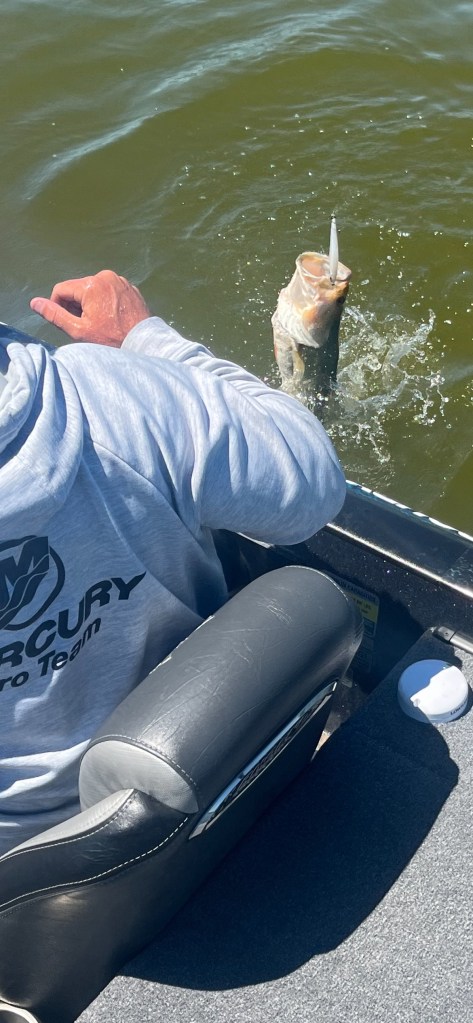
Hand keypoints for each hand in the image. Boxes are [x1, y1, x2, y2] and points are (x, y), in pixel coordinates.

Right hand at [30, 270, 150, 346]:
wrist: (144, 344)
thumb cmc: (112, 340)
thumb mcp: (78, 330)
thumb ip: (55, 315)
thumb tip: (35, 303)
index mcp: (91, 284)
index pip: (61, 290)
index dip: (58, 306)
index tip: (67, 322)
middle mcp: (106, 276)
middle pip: (78, 289)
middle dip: (76, 306)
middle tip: (85, 326)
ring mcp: (120, 280)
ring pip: (93, 290)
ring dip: (90, 304)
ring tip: (100, 324)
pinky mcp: (130, 287)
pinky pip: (109, 292)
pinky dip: (105, 303)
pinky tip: (111, 319)